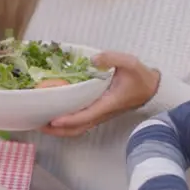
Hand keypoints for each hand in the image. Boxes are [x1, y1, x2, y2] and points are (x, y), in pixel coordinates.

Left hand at [42, 51, 159, 136]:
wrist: (152, 89)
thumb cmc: (140, 77)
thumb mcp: (130, 63)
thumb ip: (112, 58)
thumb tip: (93, 59)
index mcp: (107, 104)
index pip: (85, 116)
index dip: (69, 120)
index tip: (53, 120)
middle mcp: (101, 114)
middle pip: (76, 129)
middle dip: (57, 130)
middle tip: (38, 125)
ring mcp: (99, 116)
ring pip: (77, 129)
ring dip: (59, 130)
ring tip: (40, 124)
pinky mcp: (97, 114)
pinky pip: (79, 123)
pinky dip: (65, 124)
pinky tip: (54, 116)